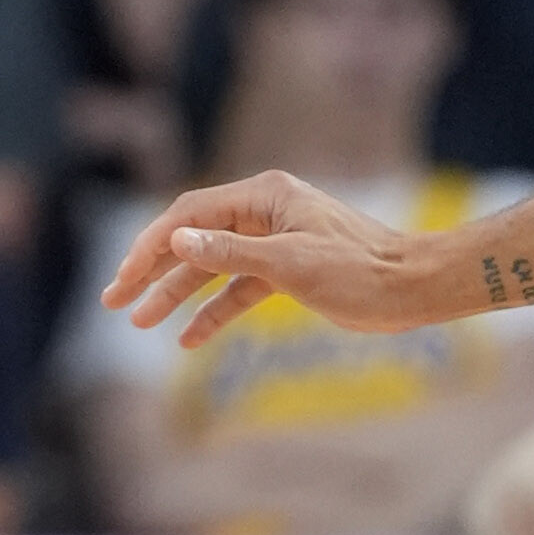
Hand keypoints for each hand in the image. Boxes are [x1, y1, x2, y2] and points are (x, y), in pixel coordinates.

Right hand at [97, 172, 454, 348]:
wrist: (417, 288)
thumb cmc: (363, 271)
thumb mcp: (292, 264)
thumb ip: (231, 254)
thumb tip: (178, 242)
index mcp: (266, 196)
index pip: (190, 215)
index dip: (152, 246)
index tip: (125, 278)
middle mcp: (267, 212)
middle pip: (195, 240)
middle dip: (155, 272)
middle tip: (115, 302)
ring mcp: (278, 242)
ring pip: (215, 268)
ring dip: (179, 295)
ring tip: (141, 322)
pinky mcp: (292, 272)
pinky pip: (243, 290)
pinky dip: (218, 311)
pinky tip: (190, 338)